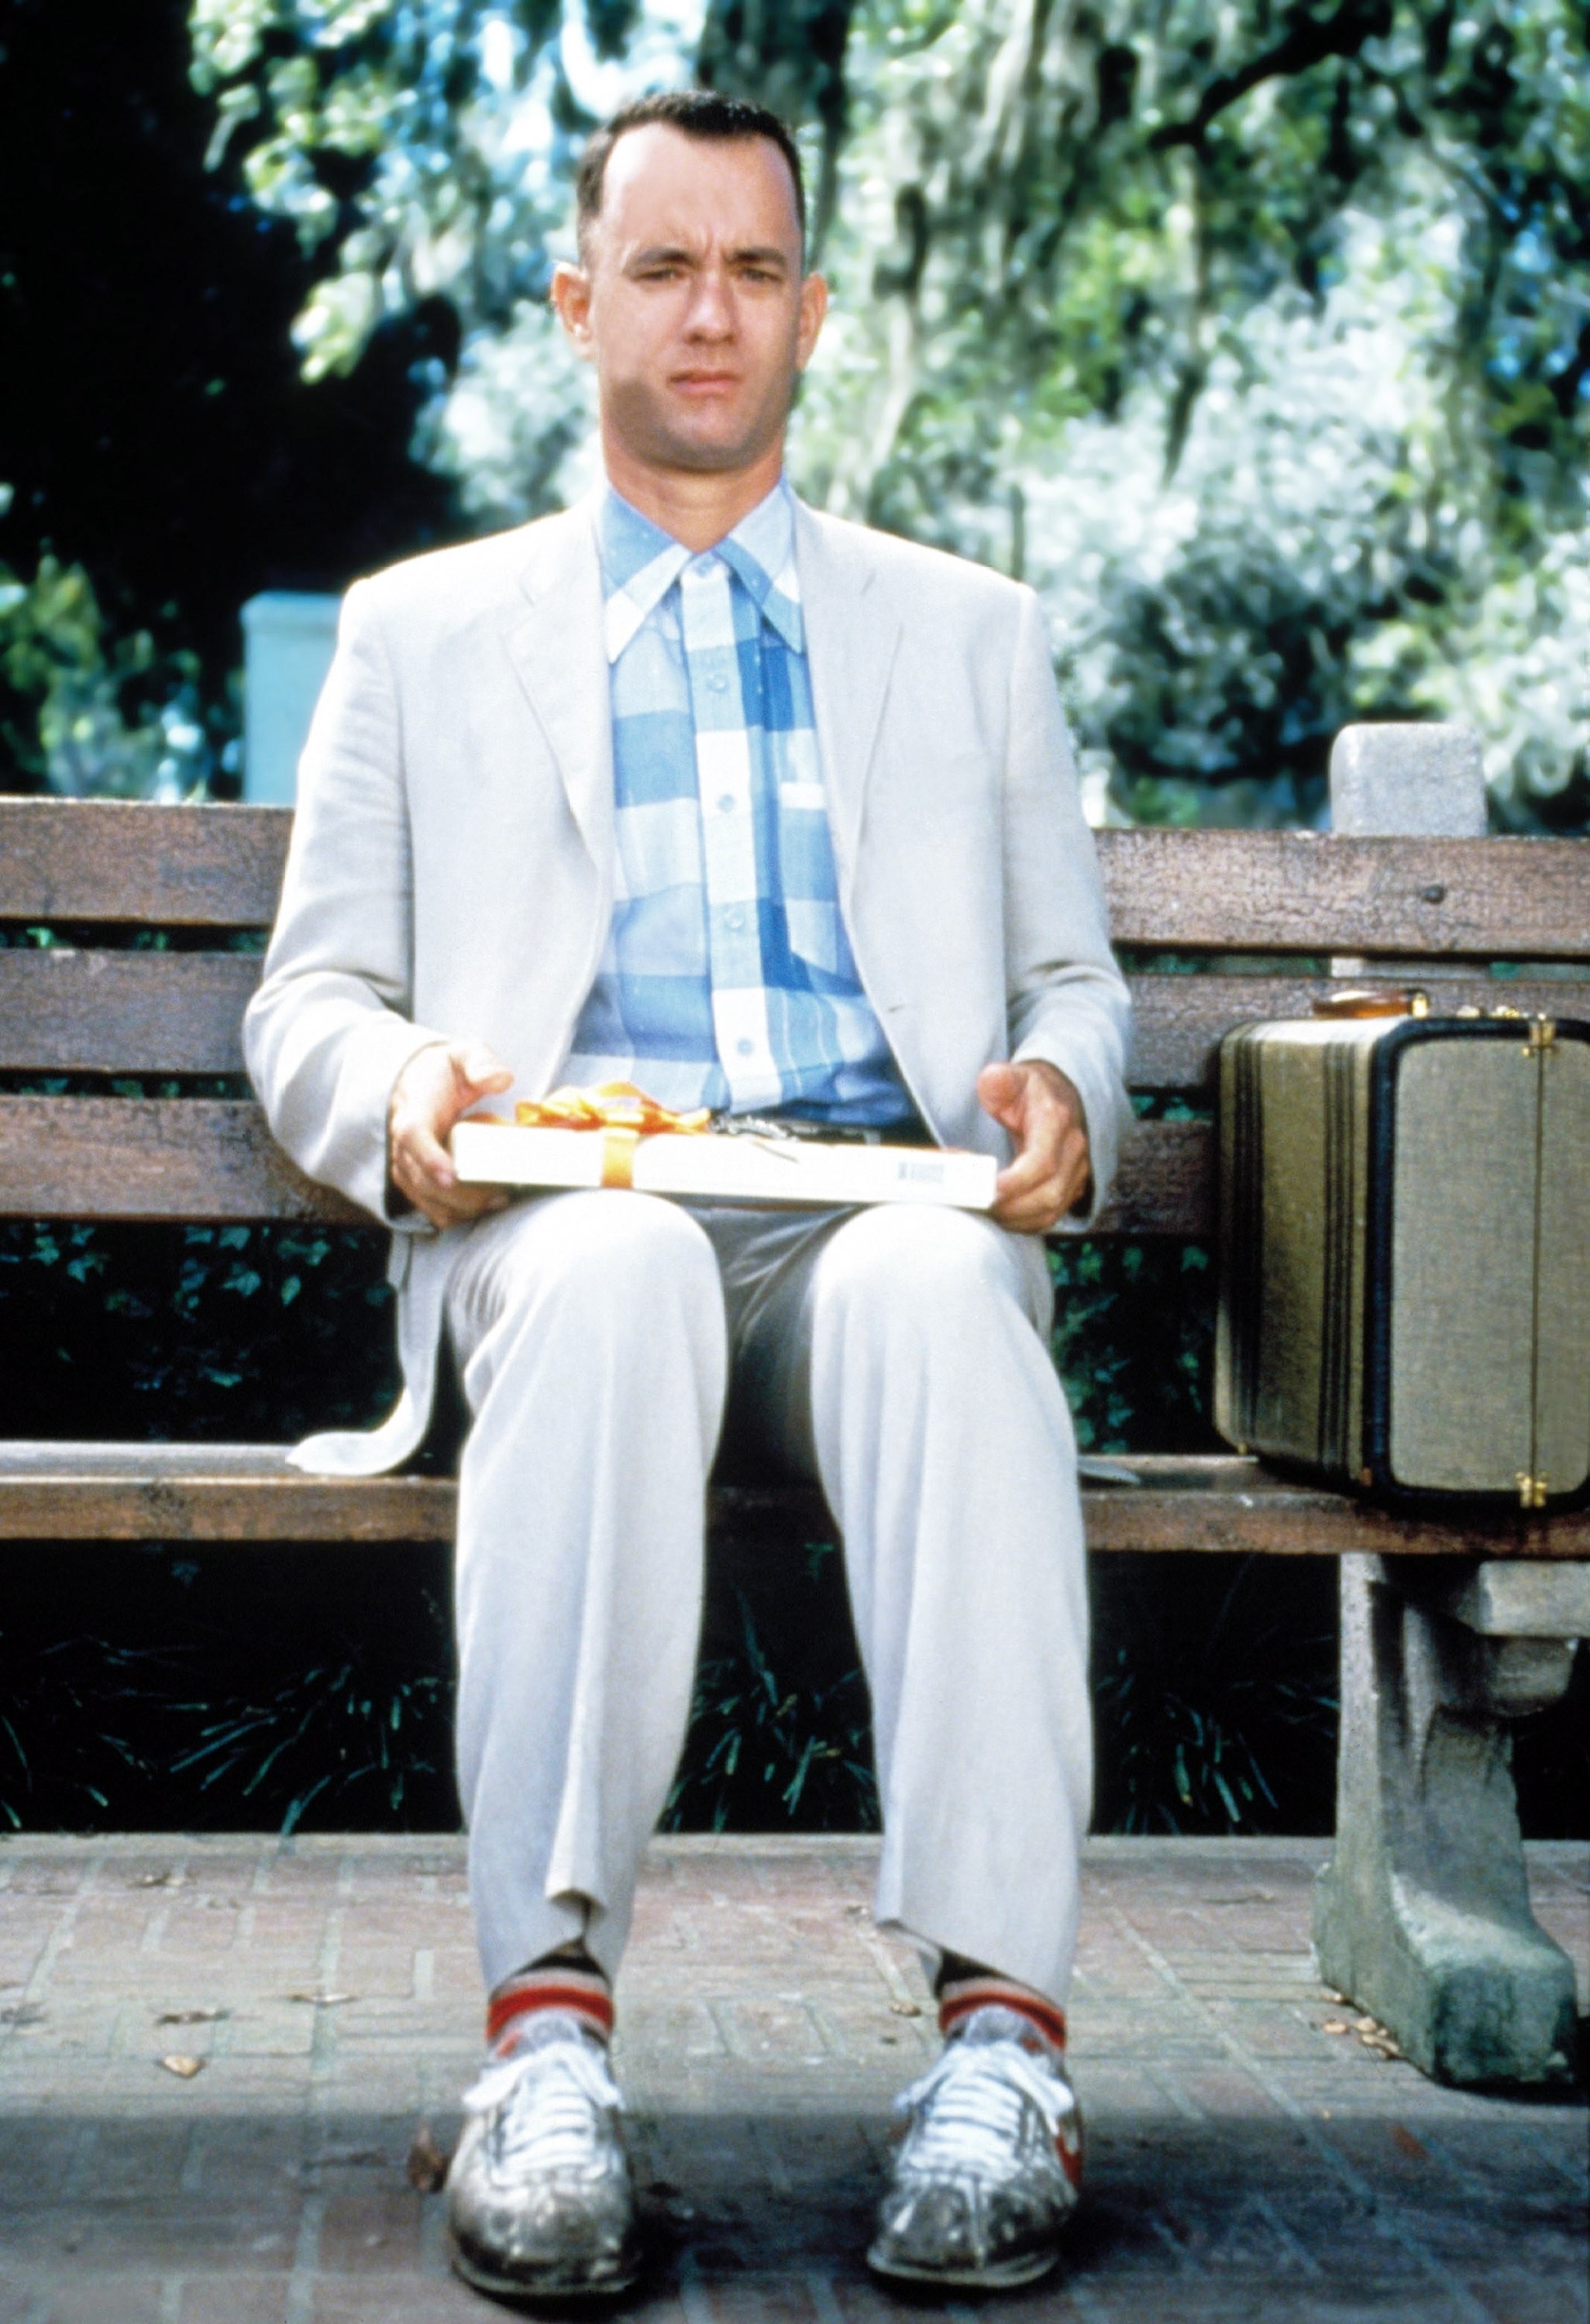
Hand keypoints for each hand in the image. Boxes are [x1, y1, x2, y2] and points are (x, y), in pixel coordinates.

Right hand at [387, 1039, 514, 1229]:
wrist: (418, 1082)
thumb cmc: (444, 1072)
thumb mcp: (464, 1055)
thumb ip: (481, 1063)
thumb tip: (501, 1080)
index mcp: (414, 1109)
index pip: (412, 1135)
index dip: (428, 1157)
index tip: (451, 1176)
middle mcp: (404, 1142)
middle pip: (421, 1177)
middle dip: (459, 1194)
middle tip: (497, 1194)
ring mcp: (406, 1164)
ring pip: (424, 1197)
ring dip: (460, 1208)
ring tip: (497, 1200)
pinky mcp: (415, 1180)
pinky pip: (428, 1206)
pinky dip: (454, 1214)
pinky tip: (482, 1209)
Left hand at [978, 1059, 1090, 1232]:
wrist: (1061, 1093)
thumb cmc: (1031, 1090)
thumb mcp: (1013, 1077)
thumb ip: (999, 1080)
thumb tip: (991, 1081)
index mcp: (1057, 1121)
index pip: (1042, 1163)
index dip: (1015, 1183)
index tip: (987, 1190)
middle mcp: (1073, 1149)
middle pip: (1048, 1194)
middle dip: (1010, 1207)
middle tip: (976, 1203)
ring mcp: (1077, 1171)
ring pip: (1051, 1210)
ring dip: (1016, 1219)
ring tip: (985, 1210)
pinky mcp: (1072, 1187)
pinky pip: (1052, 1215)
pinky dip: (1025, 1223)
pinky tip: (1002, 1216)